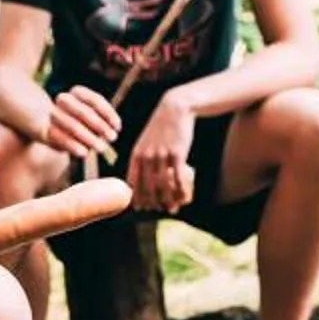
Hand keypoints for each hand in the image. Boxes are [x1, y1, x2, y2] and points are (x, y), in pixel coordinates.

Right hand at [42, 87, 121, 162]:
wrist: (54, 129)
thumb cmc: (83, 124)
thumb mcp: (94, 120)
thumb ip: (103, 123)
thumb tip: (111, 135)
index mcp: (77, 92)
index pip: (95, 100)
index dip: (108, 114)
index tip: (118, 127)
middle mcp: (63, 100)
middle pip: (83, 111)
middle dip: (100, 126)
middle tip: (112, 138)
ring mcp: (53, 114)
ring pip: (73, 125)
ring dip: (89, 138)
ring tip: (102, 148)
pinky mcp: (46, 131)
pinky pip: (61, 138)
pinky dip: (74, 146)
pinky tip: (84, 153)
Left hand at [126, 95, 197, 213]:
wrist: (175, 109)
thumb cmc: (161, 127)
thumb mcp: (146, 141)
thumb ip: (142, 158)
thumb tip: (141, 177)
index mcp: (136, 154)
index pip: (133, 182)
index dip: (136, 198)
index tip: (140, 208)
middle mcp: (147, 157)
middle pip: (148, 188)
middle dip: (152, 202)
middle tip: (158, 210)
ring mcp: (162, 156)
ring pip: (164, 186)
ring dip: (168, 200)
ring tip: (172, 208)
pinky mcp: (177, 154)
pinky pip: (179, 179)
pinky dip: (182, 191)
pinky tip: (185, 198)